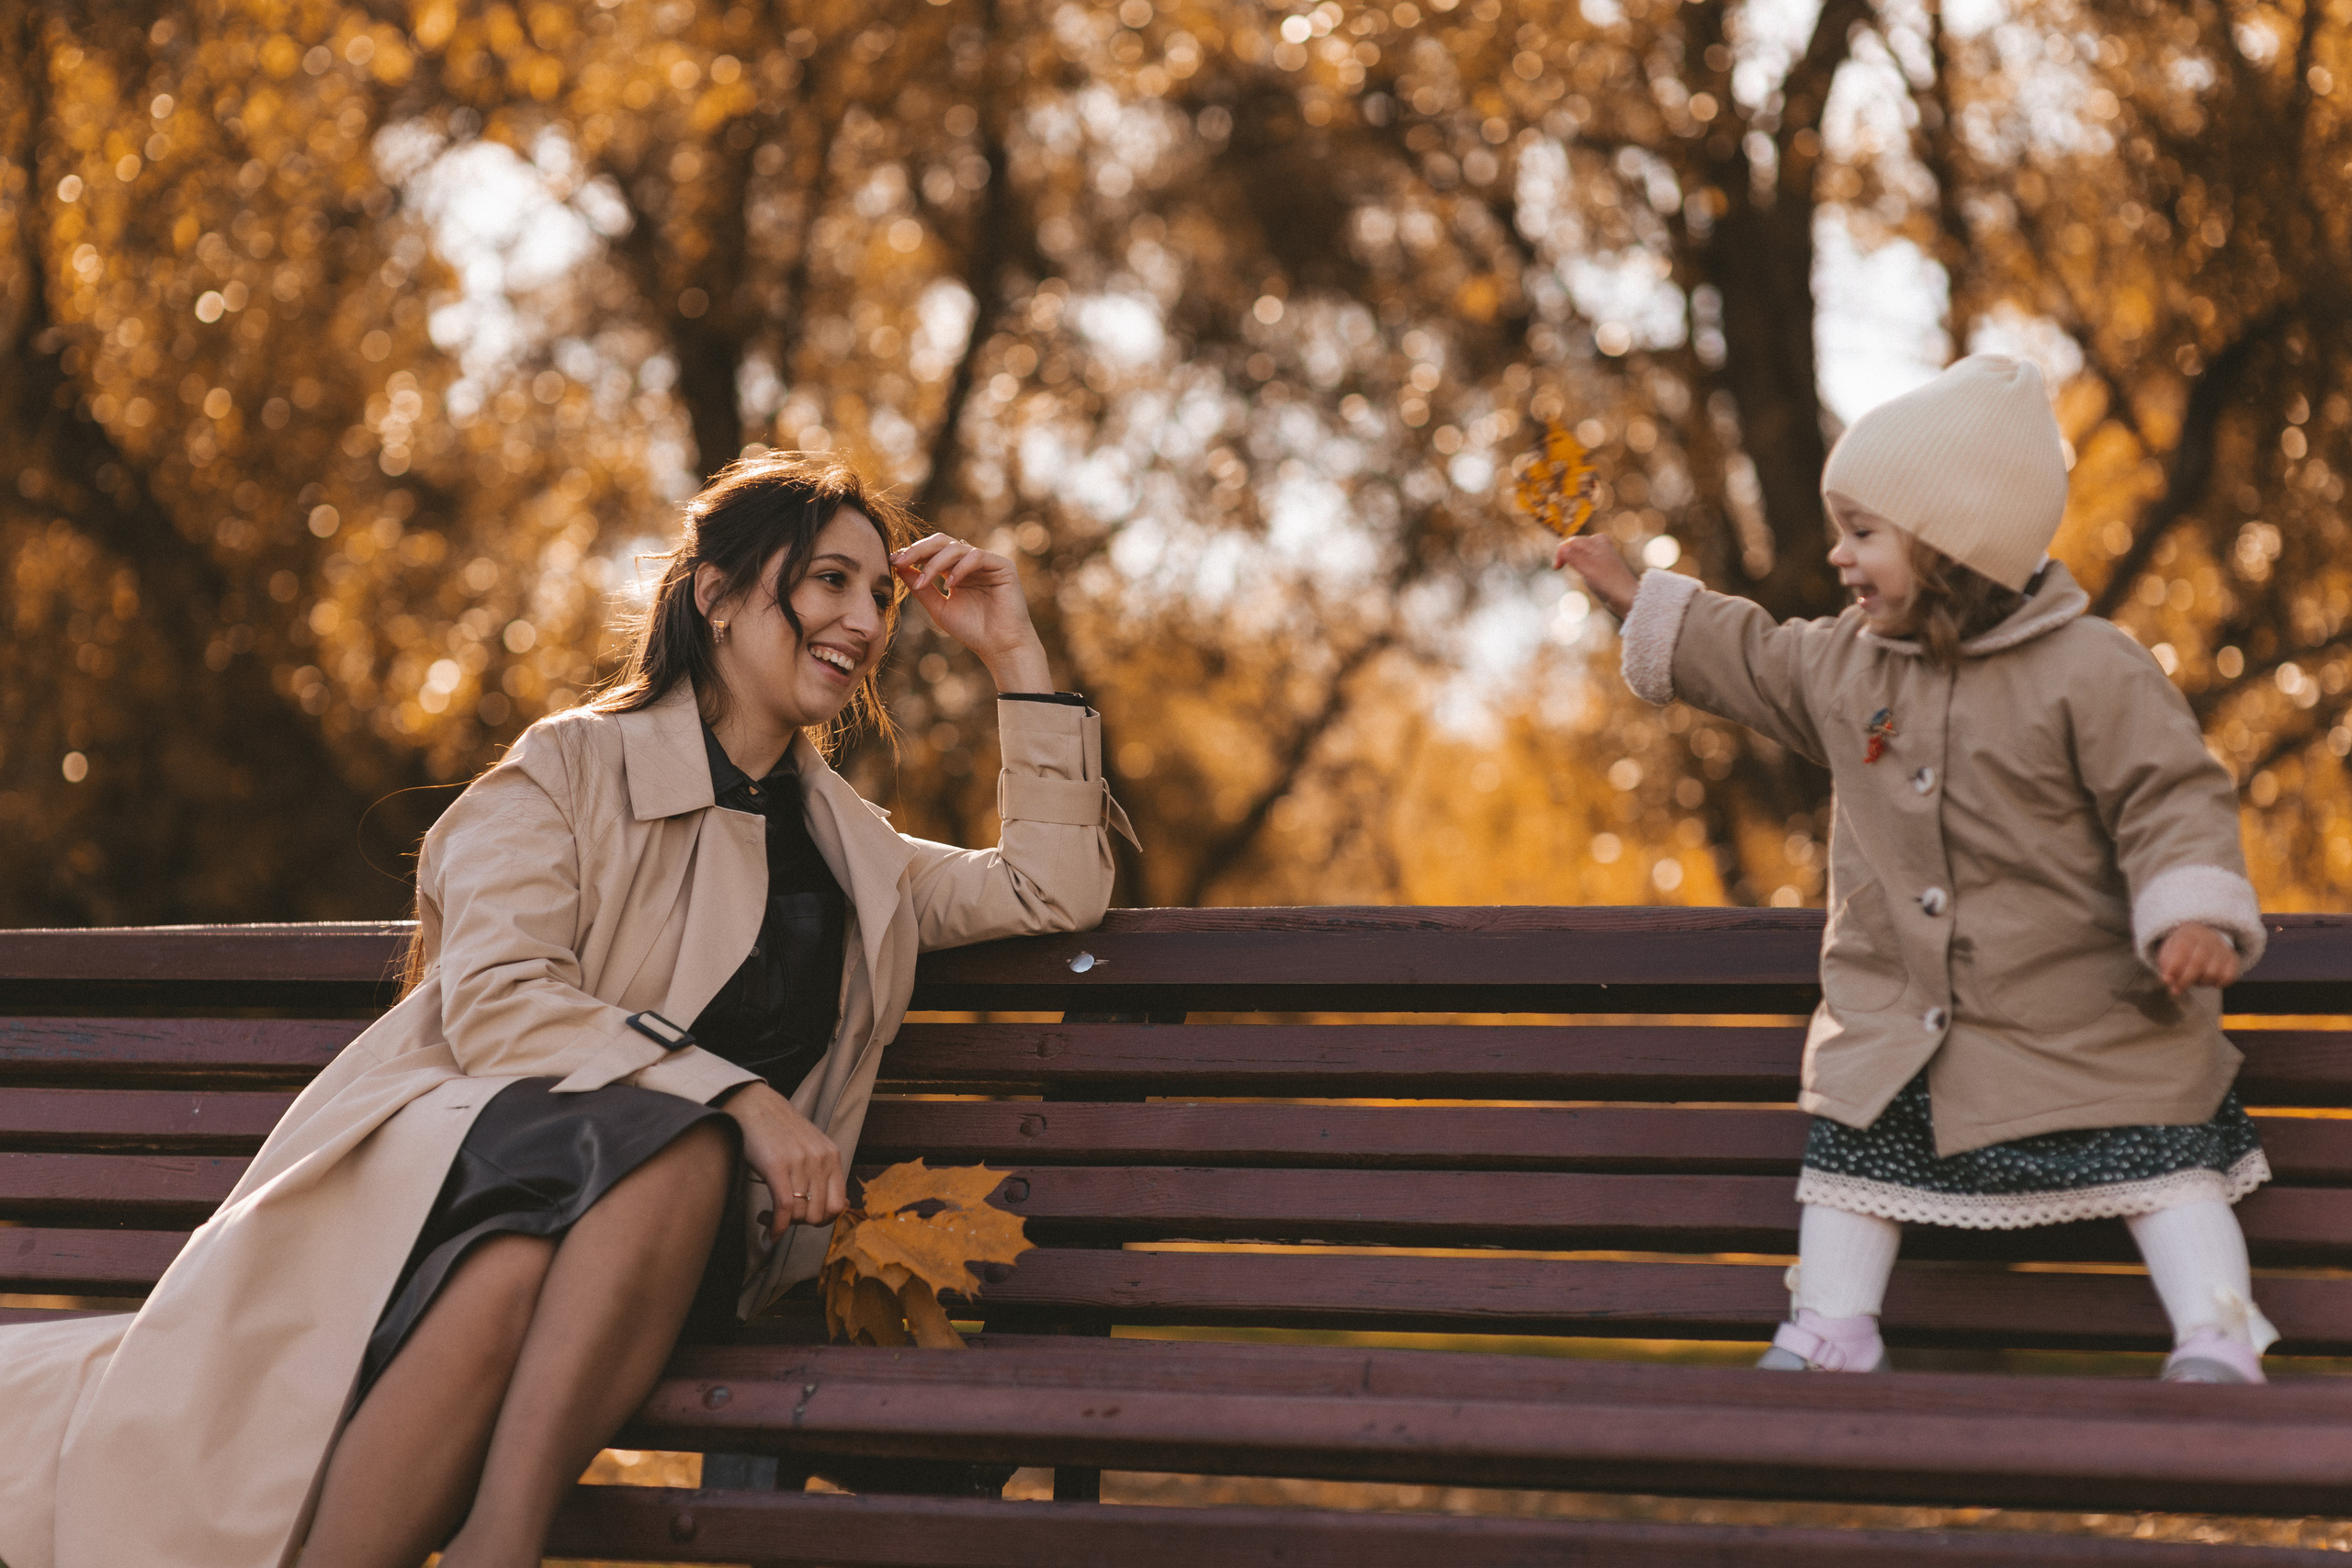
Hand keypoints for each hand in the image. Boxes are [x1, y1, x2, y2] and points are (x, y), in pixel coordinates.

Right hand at [721, 1080, 847, 1243]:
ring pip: (801, 1214)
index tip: (804, 1220)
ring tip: (767, 1215)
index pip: (839, 1206)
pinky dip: (776, 1227)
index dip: (823, 1221)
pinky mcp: (777, 1165)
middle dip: (799, 1224)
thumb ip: (824, 1174)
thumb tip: (841, 1208)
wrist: (752, 1104)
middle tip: (782, 1218)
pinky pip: (784, 1209)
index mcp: (832, 1156)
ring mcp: (800, 1161)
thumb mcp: (809, 1148)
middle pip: (819, 1215)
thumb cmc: (777, 1130)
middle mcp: (821, 1159)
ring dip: (783, 1225)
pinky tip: (769, 1232)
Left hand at [892, 533, 1051, 691]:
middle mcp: (971, 562)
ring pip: (956, 547)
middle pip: (942, 542)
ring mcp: (987, 562)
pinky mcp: (1003, 566)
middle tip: (900, 561)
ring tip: (923, 583)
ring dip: (935, 563)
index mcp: (956, 570)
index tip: (892, 561)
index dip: (912, 553)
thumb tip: (898, 566)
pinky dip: (960, 569)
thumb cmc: (972, 631)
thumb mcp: (938, 608)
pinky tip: (950, 586)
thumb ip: (920, 588)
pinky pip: (976, 557)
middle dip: (918, 550)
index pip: (932, 551)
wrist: (1000, 647)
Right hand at [1556, 534, 1639, 618]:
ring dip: (1572, 560)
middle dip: (1566, 554)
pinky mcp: (1603, 568)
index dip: (1561, 552)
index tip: (1556, 568)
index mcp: (1598, 542)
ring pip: (1580, 552)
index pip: (1572, 541)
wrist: (1627, 598)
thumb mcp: (1588, 567)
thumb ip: (1574, 556)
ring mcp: (1602, 557)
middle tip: (1558, 567)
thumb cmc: (1609, 582)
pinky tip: (1584, 575)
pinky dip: (1580, 565)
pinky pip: (1586, 561)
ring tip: (1570, 570)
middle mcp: (1601, 546)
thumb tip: (1562, 547)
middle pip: (1576, 544)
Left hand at [2156, 922, 2239, 995]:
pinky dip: (2219, 983)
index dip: (2174, 967)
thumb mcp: (2168, 953)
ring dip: (2201, 982)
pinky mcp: (2233, 958)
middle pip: (2198, 963)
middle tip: (2176, 990)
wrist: (2201, 939)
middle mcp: (2208, 938)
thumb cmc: (2181, 950)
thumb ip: (2167, 967)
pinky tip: (2211, 982)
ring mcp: (2222, 948)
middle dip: (2185, 980)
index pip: (2182, 949)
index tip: (2166, 980)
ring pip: (2213, 972)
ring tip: (2195, 979)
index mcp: (2189, 934)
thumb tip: (2168, 981)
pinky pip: (2229, 976)